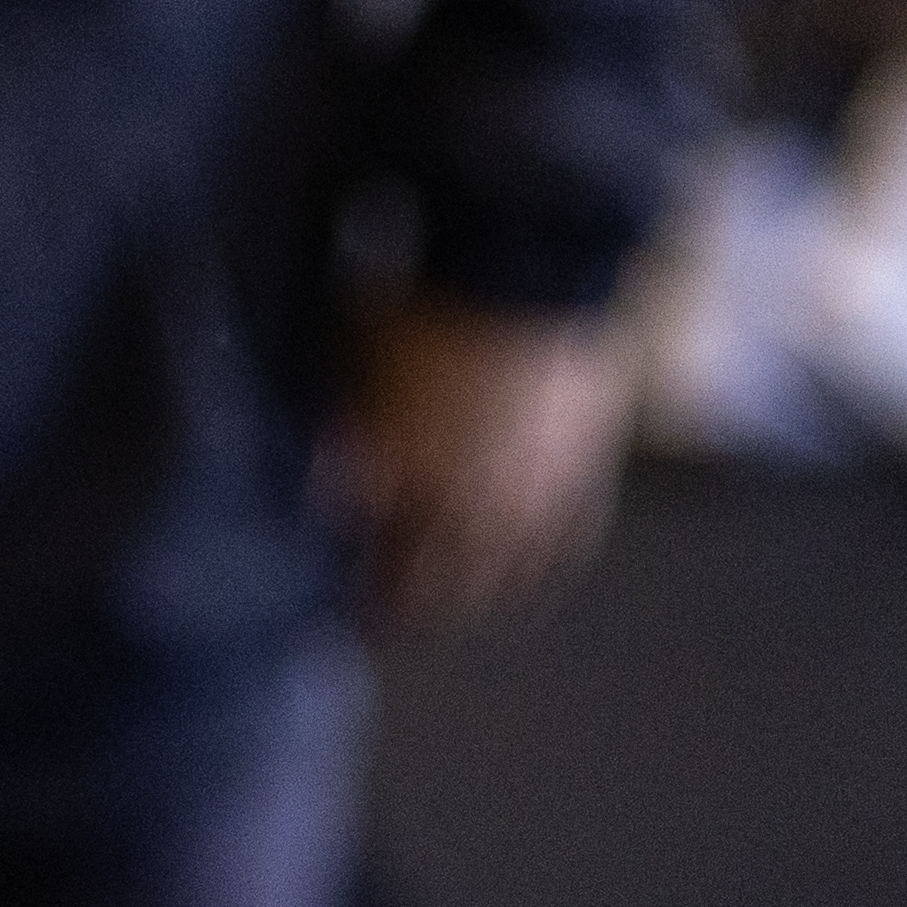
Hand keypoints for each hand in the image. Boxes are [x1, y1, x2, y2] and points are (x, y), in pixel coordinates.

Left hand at [328, 300, 632, 637]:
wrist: (530, 270)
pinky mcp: (580, 482)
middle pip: (431, 585)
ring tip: (438, 622)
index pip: (370, 554)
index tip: (329, 607)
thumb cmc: (428, 303)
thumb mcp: (358, 356)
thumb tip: (327, 486)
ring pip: (494, 582)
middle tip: (375, 636)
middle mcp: (468, 502)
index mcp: (406, 474)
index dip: (346, 585)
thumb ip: (344, 425)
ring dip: (462, 609)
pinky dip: (532, 579)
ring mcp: (530, 499)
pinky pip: (558, 553)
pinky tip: (515, 594)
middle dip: (398, 616)